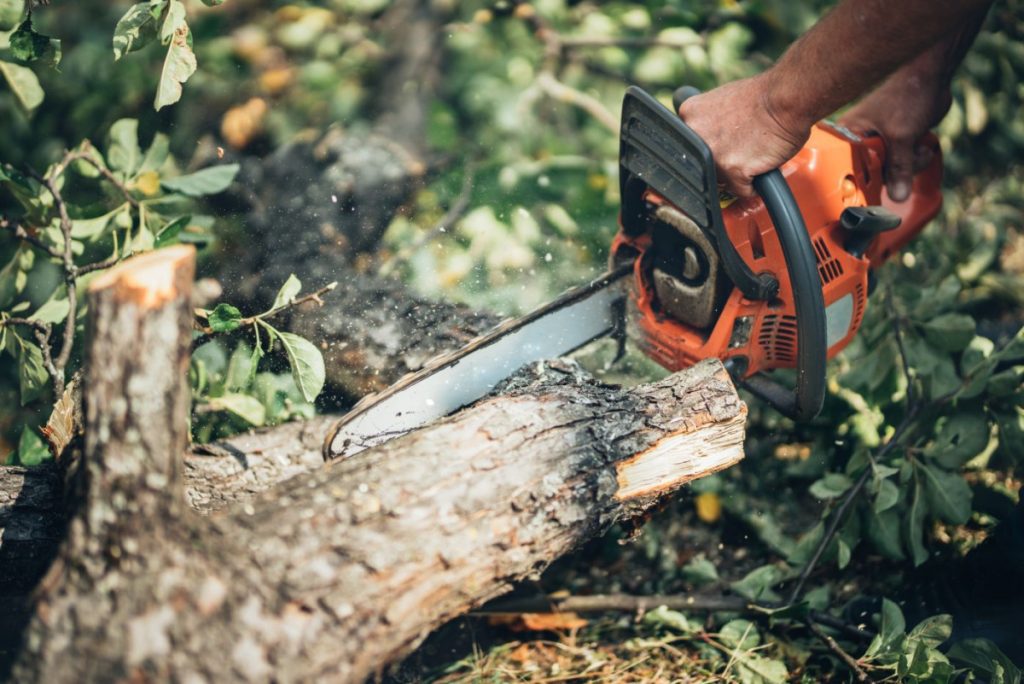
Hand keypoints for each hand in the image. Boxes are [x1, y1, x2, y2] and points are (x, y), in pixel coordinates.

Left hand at [676, 73, 811, 198]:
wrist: (786, 99)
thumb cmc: (764, 97)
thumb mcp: (722, 100)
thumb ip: (708, 120)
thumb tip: (707, 135)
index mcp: (690, 114)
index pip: (691, 146)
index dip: (709, 148)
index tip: (723, 145)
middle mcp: (695, 135)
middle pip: (702, 165)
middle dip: (721, 162)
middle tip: (741, 149)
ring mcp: (712, 155)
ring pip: (720, 180)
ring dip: (736, 175)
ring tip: (753, 155)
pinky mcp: (732, 172)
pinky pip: (741, 191)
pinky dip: (752, 185)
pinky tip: (760, 166)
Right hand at [839, 62, 950, 201]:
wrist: (931, 74)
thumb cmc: (908, 96)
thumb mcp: (902, 136)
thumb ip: (899, 167)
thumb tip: (898, 197)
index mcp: (848, 136)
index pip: (848, 170)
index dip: (862, 184)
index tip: (875, 193)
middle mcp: (859, 142)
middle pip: (872, 175)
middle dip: (896, 172)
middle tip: (909, 157)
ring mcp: (878, 143)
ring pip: (892, 171)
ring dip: (911, 165)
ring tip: (918, 146)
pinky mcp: (895, 143)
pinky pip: (903, 163)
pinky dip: (915, 159)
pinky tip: (921, 145)